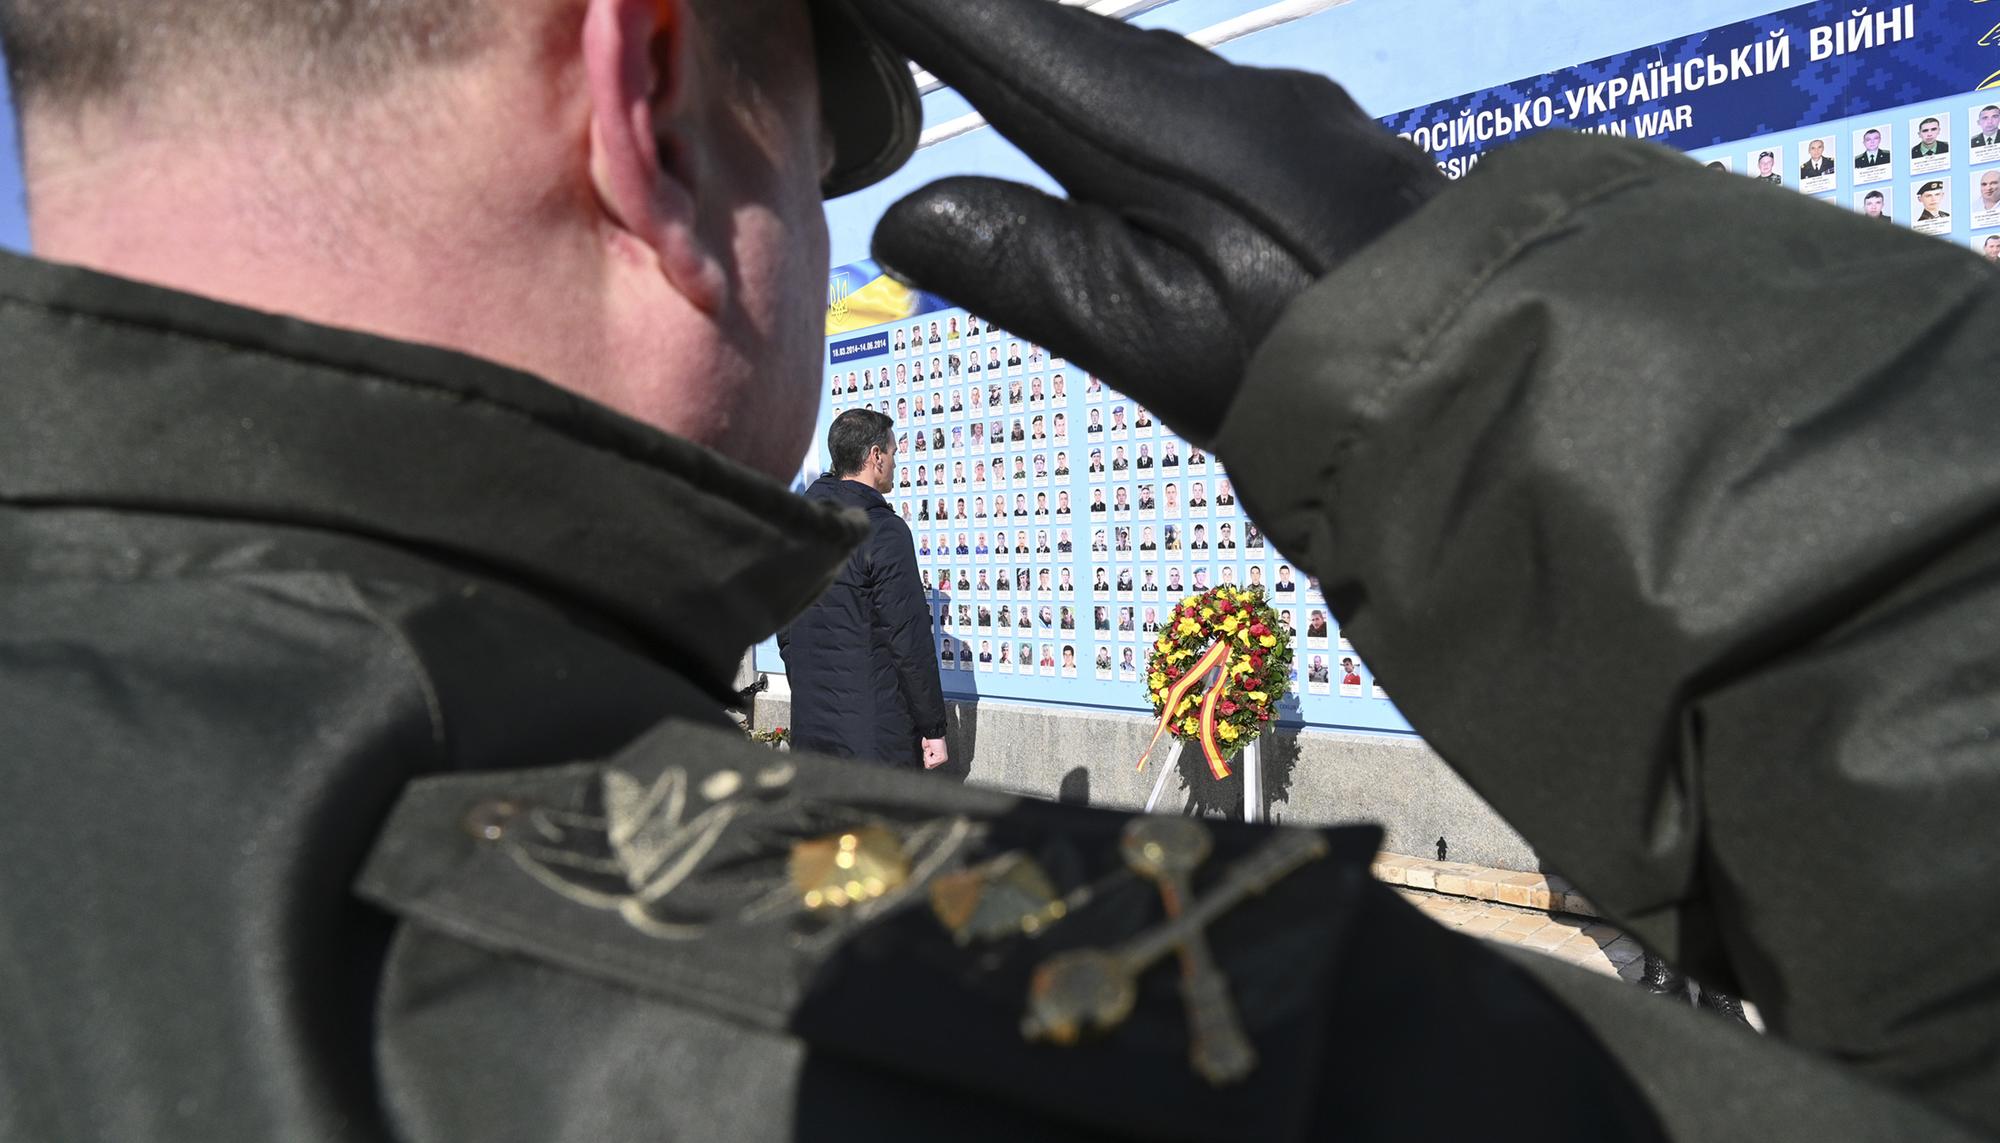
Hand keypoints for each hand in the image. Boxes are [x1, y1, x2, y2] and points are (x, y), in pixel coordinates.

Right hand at [852, 0, 1442, 443]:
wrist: (1482, 364)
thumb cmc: (1296, 358)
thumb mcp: (1136, 330)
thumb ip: (1017, 265)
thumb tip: (903, 215)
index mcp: (1140, 120)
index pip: (987, 27)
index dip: (905, 4)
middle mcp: (1208, 88)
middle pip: (1058, 30)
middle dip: (968, 20)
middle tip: (896, 25)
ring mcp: (1278, 109)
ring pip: (1136, 64)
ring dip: (1053, 56)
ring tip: (993, 65)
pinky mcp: (1323, 145)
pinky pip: (1196, 97)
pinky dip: (1130, 98)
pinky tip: (1139, 143)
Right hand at [922, 737, 948, 769]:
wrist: (933, 733)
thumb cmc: (930, 739)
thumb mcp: (927, 750)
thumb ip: (927, 759)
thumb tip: (926, 766)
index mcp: (940, 756)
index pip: (930, 765)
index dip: (926, 758)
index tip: (929, 749)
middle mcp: (943, 759)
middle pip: (929, 766)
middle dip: (926, 757)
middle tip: (930, 749)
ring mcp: (943, 759)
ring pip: (929, 764)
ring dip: (927, 755)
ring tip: (931, 748)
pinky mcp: (941, 758)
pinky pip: (930, 762)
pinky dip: (927, 754)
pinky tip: (931, 748)